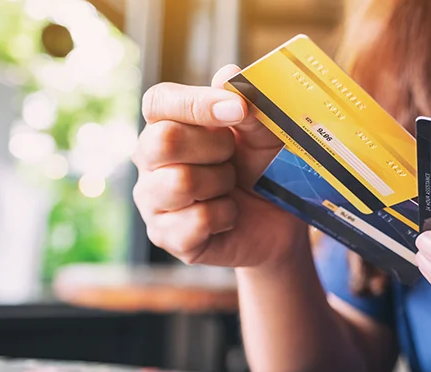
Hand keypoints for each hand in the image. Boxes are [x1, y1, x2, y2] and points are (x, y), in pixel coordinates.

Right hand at [133, 65, 307, 267]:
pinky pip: (195, 222)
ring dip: (221, 184)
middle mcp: (151, 160)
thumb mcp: (266, 135)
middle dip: (214, 148)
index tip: (238, 110)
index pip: (159, 102)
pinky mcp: (166, 236)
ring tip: (231, 188)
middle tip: (234, 157)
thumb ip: (249, 106)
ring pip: (180, 182)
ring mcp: (154, 200)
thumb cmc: (265, 170)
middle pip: (162, 140)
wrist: (279, 222)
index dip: (197, 103)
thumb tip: (228, 75)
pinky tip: (229, 216)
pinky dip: (225, 217)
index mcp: (169, 124)